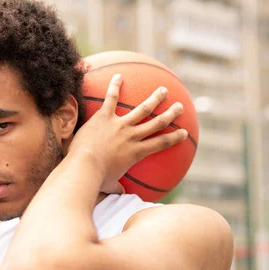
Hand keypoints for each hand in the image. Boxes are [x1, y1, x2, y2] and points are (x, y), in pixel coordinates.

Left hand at [68, 73, 186, 193]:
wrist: (84, 166)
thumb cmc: (96, 178)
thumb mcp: (110, 185)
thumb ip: (117, 186)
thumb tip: (120, 193)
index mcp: (136, 152)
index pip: (161, 143)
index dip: (174, 137)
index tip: (184, 132)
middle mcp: (132, 136)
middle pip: (157, 122)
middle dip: (170, 113)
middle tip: (179, 106)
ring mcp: (119, 125)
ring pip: (142, 109)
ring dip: (154, 98)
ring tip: (162, 90)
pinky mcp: (104, 117)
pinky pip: (111, 99)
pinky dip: (115, 86)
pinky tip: (119, 76)